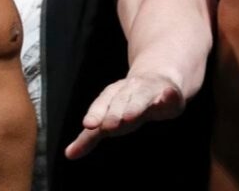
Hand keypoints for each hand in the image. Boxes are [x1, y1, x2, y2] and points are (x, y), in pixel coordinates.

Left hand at [64, 73, 185, 159]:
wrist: (158, 82)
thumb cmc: (128, 105)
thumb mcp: (108, 120)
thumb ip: (89, 137)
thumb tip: (68, 155)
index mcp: (113, 95)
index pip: (102, 103)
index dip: (95, 113)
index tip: (89, 125)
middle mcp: (130, 90)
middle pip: (121, 101)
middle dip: (114, 113)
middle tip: (108, 126)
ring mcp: (150, 90)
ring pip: (141, 96)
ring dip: (135, 105)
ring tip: (129, 116)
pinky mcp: (170, 93)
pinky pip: (169, 94)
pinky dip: (166, 96)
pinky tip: (166, 97)